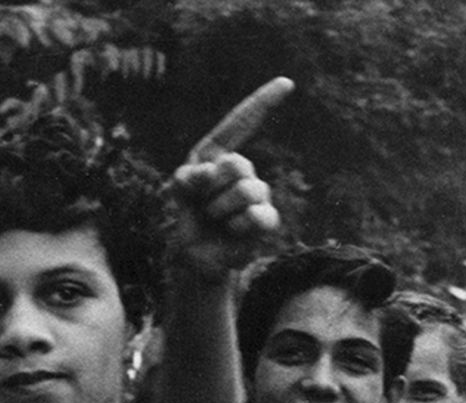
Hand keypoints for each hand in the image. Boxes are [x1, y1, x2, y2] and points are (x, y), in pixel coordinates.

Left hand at [166, 77, 292, 278]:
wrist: (195, 255)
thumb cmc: (187, 217)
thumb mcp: (179, 190)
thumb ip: (189, 176)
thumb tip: (213, 172)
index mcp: (217, 154)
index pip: (240, 124)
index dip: (263, 102)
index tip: (286, 83)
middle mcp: (241, 170)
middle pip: (237, 164)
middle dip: (212, 188)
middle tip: (203, 204)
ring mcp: (257, 193)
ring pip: (246, 191)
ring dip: (220, 210)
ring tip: (215, 219)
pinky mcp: (267, 219)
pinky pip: (259, 216)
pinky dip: (239, 226)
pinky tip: (233, 232)